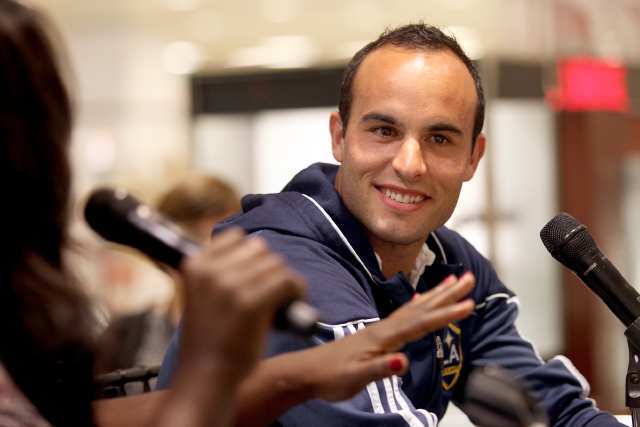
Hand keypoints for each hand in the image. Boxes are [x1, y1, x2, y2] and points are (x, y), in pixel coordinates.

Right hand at [179, 228, 305, 385]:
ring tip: (281, 302)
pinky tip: (292, 306)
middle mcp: (210, 270)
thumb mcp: (201, 295)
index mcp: (194, 264)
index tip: (256, 277)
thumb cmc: (209, 340)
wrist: (205, 378)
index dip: (251, 256)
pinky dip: (296, 291)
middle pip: (260, 249)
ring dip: (285, 281)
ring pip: (276, 264)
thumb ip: (219, 271)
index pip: (236, 237)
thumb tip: (259, 246)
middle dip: (269, 270)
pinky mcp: (252, 302)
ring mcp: (231, 285)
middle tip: (271, 294)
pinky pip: (287, 280)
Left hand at [302, 273, 474, 400]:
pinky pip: (404, 315)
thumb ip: (382, 368)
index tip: (469, 303)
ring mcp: (381, 329)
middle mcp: (384, 328)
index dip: (446, 314)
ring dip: (436, 295)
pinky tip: (419, 299)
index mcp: (383, 336)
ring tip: (453, 281)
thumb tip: (405, 361)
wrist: (307, 372)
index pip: (421, 323)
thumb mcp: (357, 377)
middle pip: (422, 307)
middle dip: (447, 294)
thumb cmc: (331, 376)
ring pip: (415, 307)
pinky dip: (416, 305)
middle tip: (470, 278)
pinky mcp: (377, 335)